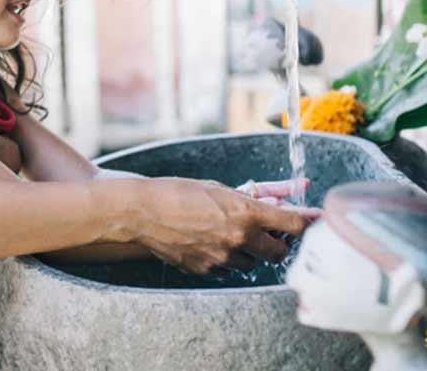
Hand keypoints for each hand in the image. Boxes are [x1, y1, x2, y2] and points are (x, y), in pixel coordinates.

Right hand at [129, 177, 308, 274]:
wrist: (144, 212)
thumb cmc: (178, 191)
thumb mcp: (218, 187)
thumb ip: (249, 197)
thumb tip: (274, 199)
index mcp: (245, 212)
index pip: (293, 224)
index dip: (307, 222)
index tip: (314, 219)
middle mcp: (239, 239)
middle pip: (279, 251)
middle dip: (279, 242)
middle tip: (271, 231)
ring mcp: (223, 259)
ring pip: (253, 262)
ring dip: (251, 250)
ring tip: (231, 233)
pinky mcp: (208, 270)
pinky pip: (228, 268)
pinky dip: (227, 258)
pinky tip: (212, 242)